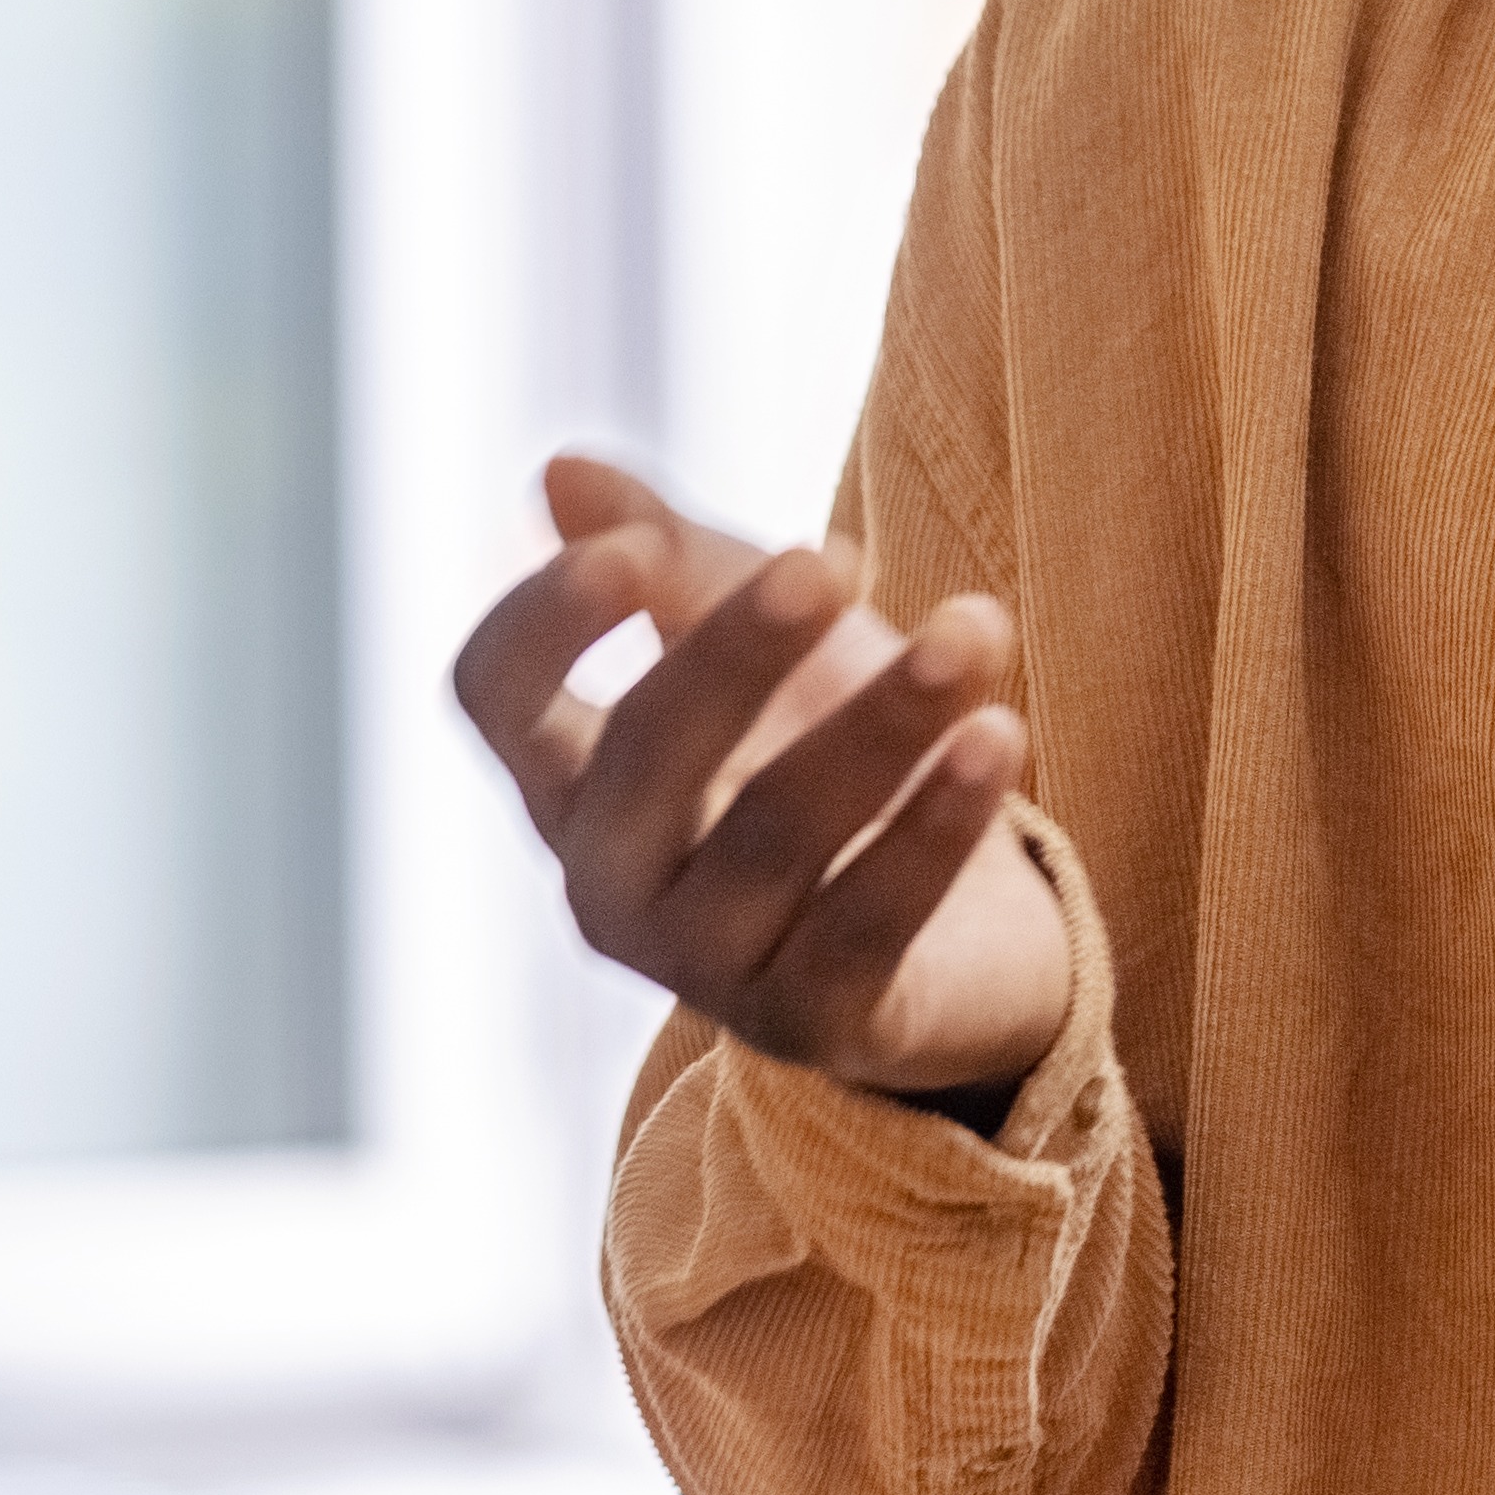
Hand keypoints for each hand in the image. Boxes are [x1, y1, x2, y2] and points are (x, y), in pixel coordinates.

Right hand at [452, 455, 1073, 1099]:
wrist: (966, 933)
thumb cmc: (829, 756)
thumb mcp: (764, 641)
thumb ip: (672, 558)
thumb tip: (560, 470)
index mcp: (571, 781)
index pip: (495, 693)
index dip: (545, 619)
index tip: (636, 549)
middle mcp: (610, 883)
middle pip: (643, 754)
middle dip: (734, 651)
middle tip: (832, 559)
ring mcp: (706, 966)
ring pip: (778, 833)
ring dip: (881, 718)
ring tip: (977, 624)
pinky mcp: (818, 1025)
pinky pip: (873, 919)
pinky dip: (937, 824)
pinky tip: (1000, 734)